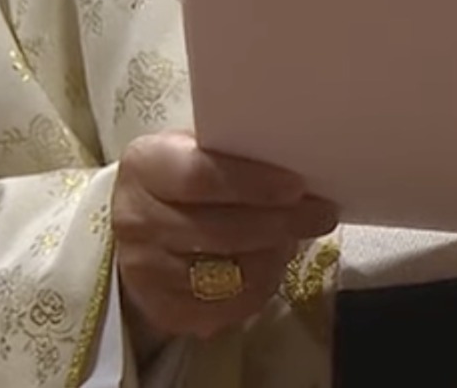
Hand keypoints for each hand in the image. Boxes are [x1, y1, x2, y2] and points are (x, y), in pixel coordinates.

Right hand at [111, 131, 338, 349]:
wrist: (140, 224)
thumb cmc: (182, 176)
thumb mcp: (196, 147)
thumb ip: (235, 152)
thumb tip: (298, 162)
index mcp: (145, 167)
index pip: (202, 178)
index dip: (254, 184)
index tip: (298, 186)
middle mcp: (137, 221)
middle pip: (222, 231)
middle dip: (281, 224)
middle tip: (320, 215)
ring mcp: (146, 272)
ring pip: (229, 274)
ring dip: (274, 257)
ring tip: (294, 237)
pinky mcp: (164, 310)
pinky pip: (227, 308)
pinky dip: (260, 288)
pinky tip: (272, 265)